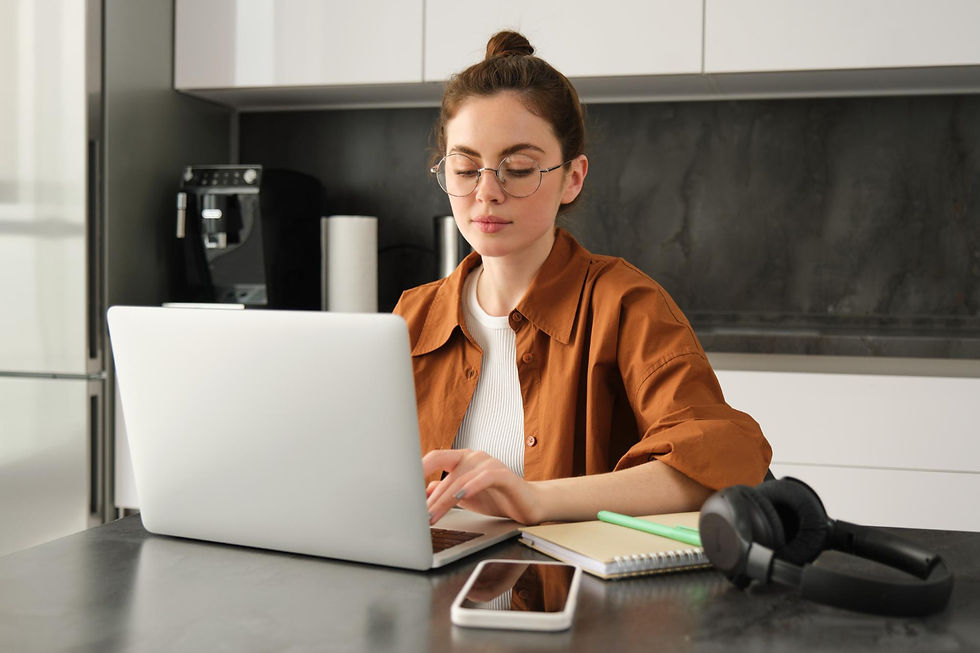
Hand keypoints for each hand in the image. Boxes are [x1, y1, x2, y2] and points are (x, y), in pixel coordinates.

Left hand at [423, 449, 540, 524]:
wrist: (527, 505)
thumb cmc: (496, 498)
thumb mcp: (464, 497)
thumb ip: (444, 492)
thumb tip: (421, 493)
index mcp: (462, 459)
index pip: (435, 457)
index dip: (418, 468)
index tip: (402, 485)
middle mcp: (474, 456)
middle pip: (445, 472)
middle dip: (429, 496)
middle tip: (415, 514)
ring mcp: (490, 463)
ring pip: (461, 478)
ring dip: (444, 500)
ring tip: (432, 516)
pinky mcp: (504, 474)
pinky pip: (484, 477)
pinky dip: (471, 486)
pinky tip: (460, 496)